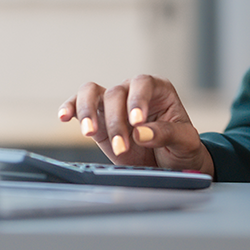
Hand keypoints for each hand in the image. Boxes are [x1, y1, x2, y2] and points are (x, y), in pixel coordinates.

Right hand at [58, 75, 214, 177]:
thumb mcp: (185, 141)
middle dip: (117, 122)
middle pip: (116, 93)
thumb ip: (166, 134)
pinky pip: (79, 107)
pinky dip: (70, 109)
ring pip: (92, 93)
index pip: (143, 83)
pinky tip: (64, 117)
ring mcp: (113, 105)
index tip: (137, 122)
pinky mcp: (98, 121)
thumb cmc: (181, 148)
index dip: (137, 99)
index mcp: (158, 90)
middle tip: (123, 147)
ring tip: (89, 132)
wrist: (170, 166)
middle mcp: (133, 92)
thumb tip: (141, 133)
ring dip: (88, 112)